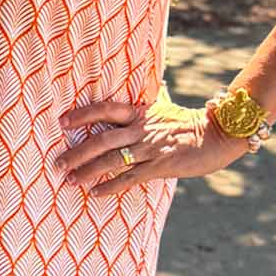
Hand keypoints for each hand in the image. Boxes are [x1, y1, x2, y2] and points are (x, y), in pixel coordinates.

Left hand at [55, 95, 247, 192]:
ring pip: (112, 160)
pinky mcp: (160, 166)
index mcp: (140, 113)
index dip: (83, 115)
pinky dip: (111, 186)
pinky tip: (96, 193)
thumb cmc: (189, 122)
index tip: (62, 122)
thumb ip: (157, 97)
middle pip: (102, 139)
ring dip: (88, 171)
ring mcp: (149, 148)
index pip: (105, 110)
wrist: (217, 136)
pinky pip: (130, 178)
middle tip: (57, 163)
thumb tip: (159, 83)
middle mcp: (141, 129)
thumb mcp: (167, 106)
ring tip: (71, 180)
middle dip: (77, 152)